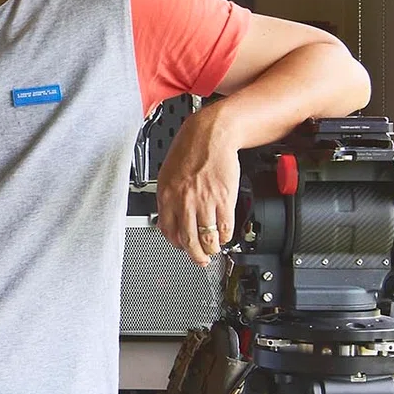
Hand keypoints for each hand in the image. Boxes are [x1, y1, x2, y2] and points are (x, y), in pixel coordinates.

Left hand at [155, 101, 243, 266]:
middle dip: (195, 256)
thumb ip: (169, 197)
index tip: (182, 247)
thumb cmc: (190, 149)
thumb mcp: (168, 173)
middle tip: (200, 260)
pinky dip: (226, 236)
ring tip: (213, 250)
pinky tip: (225, 236)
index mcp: (167, 195)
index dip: (176, 244)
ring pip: (207, 238)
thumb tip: (170, 218)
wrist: (211, 133)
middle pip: (188, 240)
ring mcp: (205, 201)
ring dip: (211, 249)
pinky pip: (225, 227)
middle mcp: (184, 201)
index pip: (168, 231)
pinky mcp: (224, 198)